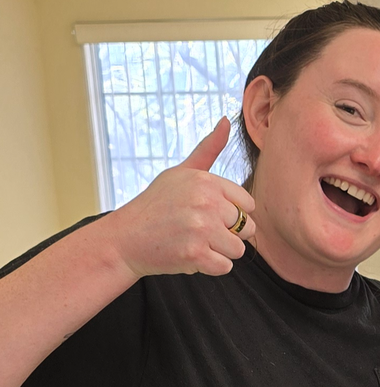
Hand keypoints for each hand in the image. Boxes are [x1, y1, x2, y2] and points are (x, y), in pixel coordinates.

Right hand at [105, 117, 256, 278]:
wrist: (124, 239)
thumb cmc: (156, 205)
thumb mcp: (180, 173)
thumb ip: (208, 150)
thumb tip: (226, 120)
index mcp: (206, 181)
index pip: (248, 205)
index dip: (232, 214)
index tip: (209, 214)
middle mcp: (205, 202)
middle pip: (247, 228)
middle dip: (228, 234)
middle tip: (199, 231)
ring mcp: (200, 229)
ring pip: (238, 250)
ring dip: (219, 252)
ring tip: (194, 242)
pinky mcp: (195, 254)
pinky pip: (225, 267)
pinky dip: (210, 266)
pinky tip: (189, 255)